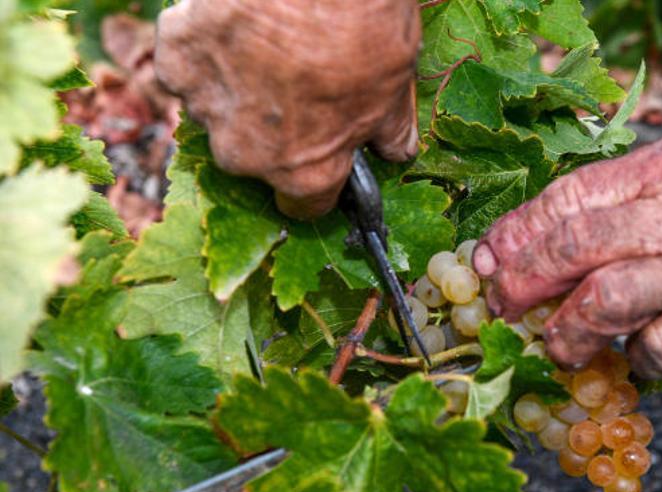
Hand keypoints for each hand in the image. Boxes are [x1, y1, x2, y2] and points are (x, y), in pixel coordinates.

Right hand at [155, 0, 420, 217]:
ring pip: (219, 112)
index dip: (319, 184)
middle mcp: (245, 156)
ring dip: (239, 90)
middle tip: (300, 85)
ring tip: (268, 50)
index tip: (324, 158)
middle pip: (256, 159)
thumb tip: (396, 151)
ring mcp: (204, 108)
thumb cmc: (364, 28)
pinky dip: (208, 51)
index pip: (305, 206)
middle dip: (276, 131)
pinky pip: (188, 66)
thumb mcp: (396, 87)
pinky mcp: (177, 59)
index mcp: (303, 173)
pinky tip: (236, 26)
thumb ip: (389, 130)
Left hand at [473, 132, 661, 377]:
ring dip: (566, 330)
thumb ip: (623, 191)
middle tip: (503, 304)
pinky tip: (631, 355)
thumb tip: (548, 227)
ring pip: (606, 300)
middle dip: (522, 281)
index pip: (567, 199)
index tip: (488, 257)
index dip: (516, 232)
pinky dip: (635, 357)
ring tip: (557, 344)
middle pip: (574, 248)